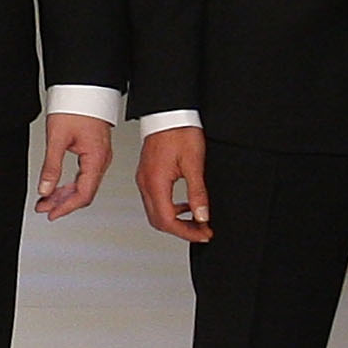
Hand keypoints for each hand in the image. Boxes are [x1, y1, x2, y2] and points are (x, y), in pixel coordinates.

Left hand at [35, 113, 112, 218]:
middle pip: (84, 192)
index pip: (84, 194)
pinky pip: (84, 175)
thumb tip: (45, 189)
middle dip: (63, 203)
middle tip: (43, 208)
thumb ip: (51, 166)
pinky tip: (57, 187)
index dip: (66, 207)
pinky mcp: (95, 152)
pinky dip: (70, 184)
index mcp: (97, 159)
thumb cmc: (75, 108)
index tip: (51, 214)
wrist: (84, 89)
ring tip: (46, 200)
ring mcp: (100, 157)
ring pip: (84, 185)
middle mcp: (102, 160)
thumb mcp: (57, 138)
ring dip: (64, 195)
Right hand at [135, 124, 211, 241]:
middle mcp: (146, 183)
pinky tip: (184, 206)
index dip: (187, 232)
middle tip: (201, 231)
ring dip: (175, 221)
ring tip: (196, 221)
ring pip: (156, 213)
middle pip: (159, 221)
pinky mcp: (147, 176)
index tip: (203, 234)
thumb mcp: (194, 164)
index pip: (167, 220)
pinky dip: (170, 209)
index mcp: (156, 182)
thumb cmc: (179, 132)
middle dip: (181, 231)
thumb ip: (198, 193)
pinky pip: (155, 201)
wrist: (168, 114)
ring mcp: (144, 180)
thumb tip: (202, 215)